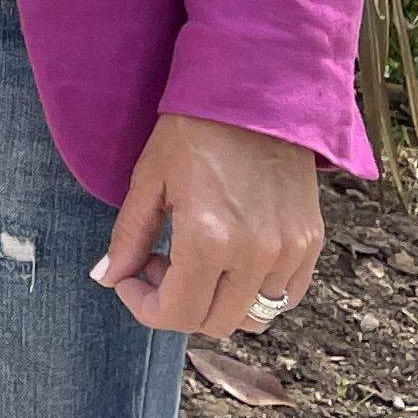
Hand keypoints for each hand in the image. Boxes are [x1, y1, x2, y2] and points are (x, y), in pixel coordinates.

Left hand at [95, 110, 322, 335]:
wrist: (254, 94)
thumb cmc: (194, 130)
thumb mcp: (150, 179)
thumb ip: (128, 236)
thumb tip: (106, 279)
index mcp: (209, 239)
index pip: (178, 313)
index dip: (145, 307)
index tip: (130, 282)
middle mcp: (255, 255)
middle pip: (215, 323)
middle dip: (177, 305)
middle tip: (160, 264)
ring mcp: (289, 252)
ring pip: (254, 317)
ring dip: (218, 304)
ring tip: (197, 262)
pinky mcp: (311, 242)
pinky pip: (285, 296)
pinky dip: (254, 293)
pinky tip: (232, 260)